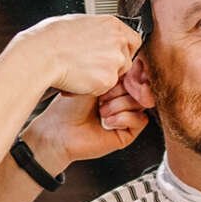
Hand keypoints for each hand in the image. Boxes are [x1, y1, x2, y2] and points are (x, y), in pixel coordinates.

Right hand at [15, 14, 140, 95]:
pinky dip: (91, 89)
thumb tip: (95, 35)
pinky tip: (75, 80)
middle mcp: (118, 40)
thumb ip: (95, 31)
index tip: (112, 56)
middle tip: (89, 68)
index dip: (123, 51)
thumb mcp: (76, 23)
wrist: (41, 55)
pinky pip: (104, 89)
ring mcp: (115, 60)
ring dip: (101, 78)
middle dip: (111, 67)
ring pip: (116, 76)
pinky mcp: (108, 79)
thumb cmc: (49, 38)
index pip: (133, 40)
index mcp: (111, 24)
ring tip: (78, 72)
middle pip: (126, 60)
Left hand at [24, 82, 148, 169]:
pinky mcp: (127, 133)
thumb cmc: (69, 105)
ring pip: (140, 104)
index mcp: (113, 85)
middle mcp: (120, 100)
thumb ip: (117, 74)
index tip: (120, 76)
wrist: (59, 130)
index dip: (131, 76)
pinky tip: (107, 122)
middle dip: (121, 91)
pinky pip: (140, 120)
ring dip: (119, 105)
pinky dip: (123, 118)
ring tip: (101, 111)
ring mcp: (125, 116)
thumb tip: (139, 68)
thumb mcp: (94, 82)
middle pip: (140, 89)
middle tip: (102, 97)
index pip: (136, 76)